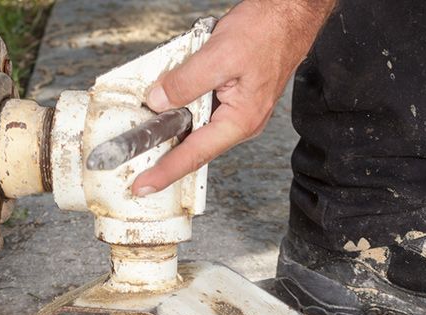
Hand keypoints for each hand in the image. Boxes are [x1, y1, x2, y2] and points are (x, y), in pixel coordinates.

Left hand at [131, 0, 332, 196]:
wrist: (289, 15)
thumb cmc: (269, 32)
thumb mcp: (219, 53)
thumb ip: (186, 81)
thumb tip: (159, 100)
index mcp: (240, 121)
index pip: (194, 154)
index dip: (165, 172)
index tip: (143, 186)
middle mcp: (239, 122)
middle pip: (193, 145)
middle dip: (164, 151)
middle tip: (136, 162)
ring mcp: (236, 112)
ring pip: (195, 124)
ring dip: (174, 119)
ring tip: (155, 114)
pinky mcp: (231, 99)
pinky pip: (201, 108)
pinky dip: (184, 103)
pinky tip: (174, 91)